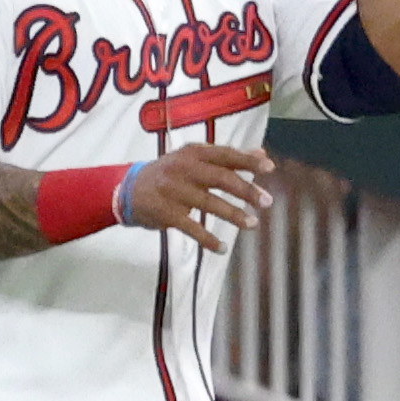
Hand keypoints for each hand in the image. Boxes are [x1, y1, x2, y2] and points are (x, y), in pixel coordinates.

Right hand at [128, 140, 279, 248]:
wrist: (129, 190)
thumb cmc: (170, 173)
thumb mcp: (195, 159)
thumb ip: (228, 157)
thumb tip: (262, 154)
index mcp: (193, 152)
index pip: (226, 155)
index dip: (248, 162)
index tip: (270, 169)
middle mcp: (183, 168)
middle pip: (220, 178)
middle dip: (246, 190)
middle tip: (267, 202)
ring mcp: (173, 190)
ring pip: (208, 203)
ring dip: (233, 214)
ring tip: (252, 224)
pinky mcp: (165, 212)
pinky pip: (190, 227)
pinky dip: (207, 239)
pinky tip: (221, 248)